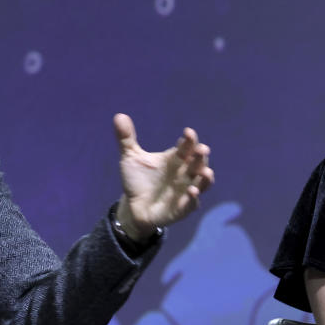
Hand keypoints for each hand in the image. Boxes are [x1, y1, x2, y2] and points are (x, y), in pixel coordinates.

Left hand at [113, 113, 214, 238]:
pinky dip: (193, 198)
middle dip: (201, 156)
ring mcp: (185, 190)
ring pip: (202, 183)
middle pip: (198, 162)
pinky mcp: (182, 208)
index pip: (187, 146)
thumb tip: (118, 116)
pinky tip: (191, 192)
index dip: (189, 140)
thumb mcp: (130, 158)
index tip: (188, 132)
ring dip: (205, 178)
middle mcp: (185, 173)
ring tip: (205, 172)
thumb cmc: (138, 180)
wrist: (133, 206)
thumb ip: (126, 138)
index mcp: (176, 159)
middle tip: (202, 149)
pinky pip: (191, 203)